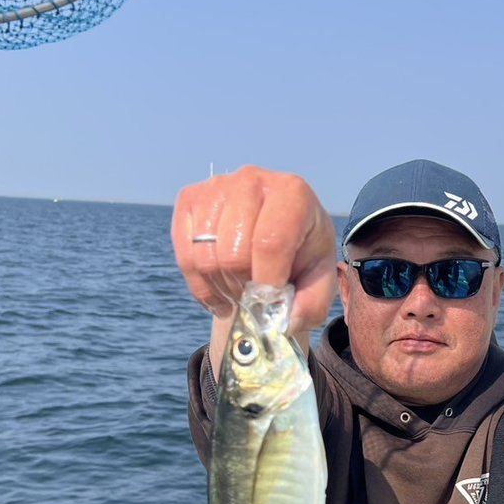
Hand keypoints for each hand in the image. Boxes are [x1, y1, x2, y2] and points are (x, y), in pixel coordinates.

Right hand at [171, 166, 337, 333]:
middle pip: (233, 252)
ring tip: (238, 294)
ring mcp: (217, 187)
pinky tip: (219, 292)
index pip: (270, 242)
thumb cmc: (301, 255)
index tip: (269, 302)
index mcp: (293, 193)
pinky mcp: (190, 199)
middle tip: (255, 297)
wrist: (277, 235)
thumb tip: (284, 323)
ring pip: (205, 256)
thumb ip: (311, 304)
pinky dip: (200, 285)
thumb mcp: (319, 280)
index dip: (266, 281)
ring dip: (221, 288)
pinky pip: (184, 255)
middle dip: (243, 288)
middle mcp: (252, 180)